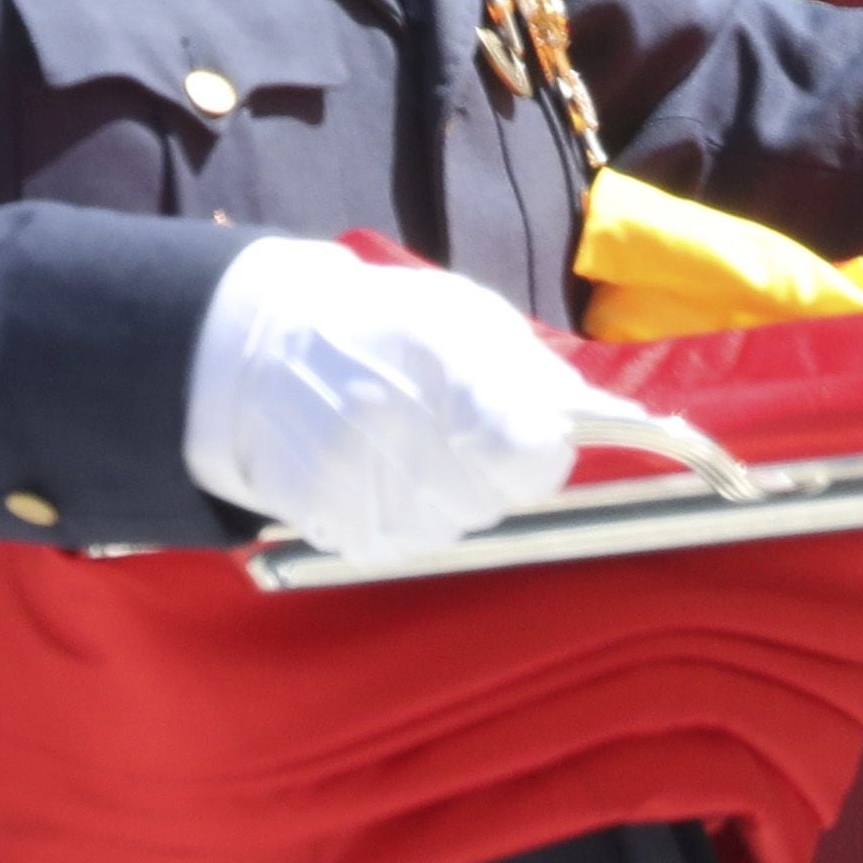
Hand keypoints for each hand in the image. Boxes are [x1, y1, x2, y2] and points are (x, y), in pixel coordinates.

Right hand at [181, 236, 588, 562]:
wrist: (262, 348)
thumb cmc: (379, 325)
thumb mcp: (460, 315)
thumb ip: (531, 366)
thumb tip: (600, 415)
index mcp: (441, 362)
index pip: (531, 452)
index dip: (539, 452)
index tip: (528, 438)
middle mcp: (397, 423)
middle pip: (493, 498)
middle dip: (493, 476)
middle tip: (460, 440)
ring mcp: (357, 475)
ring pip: (449, 529)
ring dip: (449, 502)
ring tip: (417, 455)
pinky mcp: (326, 515)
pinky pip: (397, 547)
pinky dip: (402, 522)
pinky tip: (381, 479)